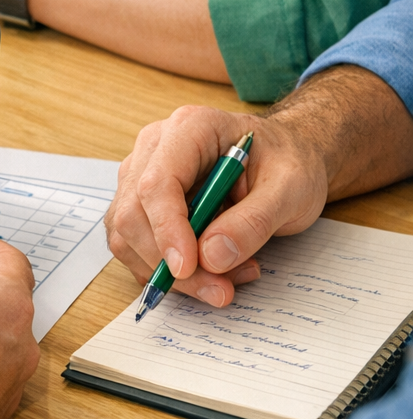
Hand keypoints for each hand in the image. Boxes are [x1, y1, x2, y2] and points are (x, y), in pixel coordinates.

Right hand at [105, 106, 326, 306]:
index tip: (188, 268)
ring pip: (126, 234)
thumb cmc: (287, 163)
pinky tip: (208, 270)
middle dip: (168, 262)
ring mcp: (140, 174)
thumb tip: (210, 257)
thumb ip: (254, 221)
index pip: (157, 182)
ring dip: (166, 271)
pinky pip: (133, 245)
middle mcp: (154, 147)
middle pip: (133, 213)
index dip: (166, 229)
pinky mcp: (139, 202)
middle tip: (220, 290)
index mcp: (189, 128)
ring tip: (224, 280)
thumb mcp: (292, 189)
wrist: (283, 159)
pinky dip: (164, 269)